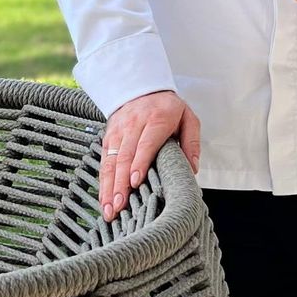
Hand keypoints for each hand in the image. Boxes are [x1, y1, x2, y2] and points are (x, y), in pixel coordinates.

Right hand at [98, 90, 200, 221]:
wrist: (142, 87)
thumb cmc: (167, 107)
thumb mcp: (187, 118)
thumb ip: (191, 142)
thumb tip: (192, 168)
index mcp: (156, 120)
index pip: (146, 143)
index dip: (139, 163)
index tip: (135, 181)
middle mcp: (133, 125)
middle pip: (124, 156)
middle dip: (120, 183)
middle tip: (120, 204)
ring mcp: (118, 132)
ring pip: (111, 161)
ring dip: (109, 187)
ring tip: (110, 208)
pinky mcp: (108, 137)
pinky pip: (104, 161)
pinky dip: (103, 182)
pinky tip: (104, 200)